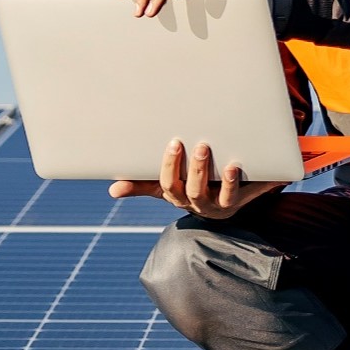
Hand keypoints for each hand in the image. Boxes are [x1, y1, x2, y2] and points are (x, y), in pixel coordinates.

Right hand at [110, 138, 280, 216]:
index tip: (174, 143)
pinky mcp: (237, 201)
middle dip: (190, 169)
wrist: (228, 199)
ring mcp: (217, 205)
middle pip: (190, 190)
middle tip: (194, 144)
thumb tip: (112, 190)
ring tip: (211, 152)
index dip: (169, 167)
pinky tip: (234, 166)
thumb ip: (142, 184)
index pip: (166, 186)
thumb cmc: (193, 186)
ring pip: (213, 196)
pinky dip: (233, 182)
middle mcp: (196, 203)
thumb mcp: (169, 185)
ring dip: (212, 176)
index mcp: (177, 196)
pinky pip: (235, 196)